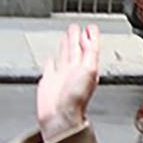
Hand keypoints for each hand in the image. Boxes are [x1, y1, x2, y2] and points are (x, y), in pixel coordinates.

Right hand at [37, 24, 100, 141]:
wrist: (60, 115)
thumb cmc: (76, 98)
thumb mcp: (89, 70)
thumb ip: (91, 55)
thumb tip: (91, 41)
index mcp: (89, 68)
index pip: (92, 48)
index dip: (92, 37)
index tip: (91, 27)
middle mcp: (77, 70)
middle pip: (78, 49)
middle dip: (78, 37)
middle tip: (77, 27)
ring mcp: (63, 75)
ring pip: (66, 55)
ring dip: (67, 44)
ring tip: (67, 34)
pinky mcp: (50, 81)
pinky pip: (52, 67)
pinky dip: (52, 61)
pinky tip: (52, 57)